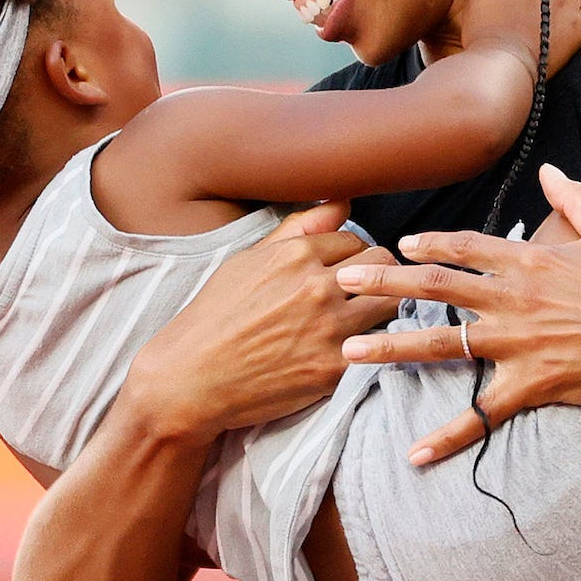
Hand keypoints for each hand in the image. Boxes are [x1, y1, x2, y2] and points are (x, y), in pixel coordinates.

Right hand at [118, 201, 399, 441]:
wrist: (190, 379)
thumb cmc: (215, 316)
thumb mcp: (248, 260)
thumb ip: (298, 229)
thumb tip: (343, 202)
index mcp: (295, 255)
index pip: (355, 240)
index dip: (351, 255)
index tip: (343, 272)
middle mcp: (317, 287)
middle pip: (383, 265)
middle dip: (376, 275)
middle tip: (361, 292)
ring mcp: (329, 328)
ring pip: (390, 303)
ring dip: (381, 308)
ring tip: (363, 318)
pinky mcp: (334, 368)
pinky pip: (376, 345)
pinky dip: (370, 345)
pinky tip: (355, 348)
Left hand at [334, 164, 580, 462]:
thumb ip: (574, 197)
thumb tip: (548, 170)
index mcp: (530, 258)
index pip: (464, 247)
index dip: (428, 244)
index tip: (398, 245)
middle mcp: (514, 298)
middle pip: (434, 287)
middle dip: (381, 284)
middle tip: (339, 283)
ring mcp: (519, 343)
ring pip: (441, 344)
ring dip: (390, 350)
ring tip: (348, 356)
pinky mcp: (532, 384)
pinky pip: (480, 415)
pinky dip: (447, 436)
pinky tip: (414, 453)